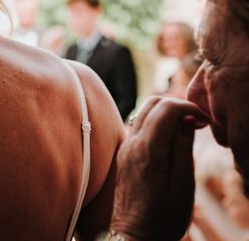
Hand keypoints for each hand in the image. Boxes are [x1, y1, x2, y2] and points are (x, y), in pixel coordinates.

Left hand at [110, 97, 209, 240]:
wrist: (134, 235)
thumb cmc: (162, 217)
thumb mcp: (182, 185)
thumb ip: (182, 147)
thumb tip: (186, 118)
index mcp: (147, 149)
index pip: (166, 108)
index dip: (189, 107)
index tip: (205, 122)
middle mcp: (131, 143)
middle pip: (152, 103)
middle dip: (177, 105)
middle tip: (198, 122)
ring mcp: (125, 147)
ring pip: (144, 113)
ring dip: (167, 113)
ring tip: (188, 130)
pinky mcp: (125, 154)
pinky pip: (139, 127)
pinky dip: (157, 124)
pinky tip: (172, 140)